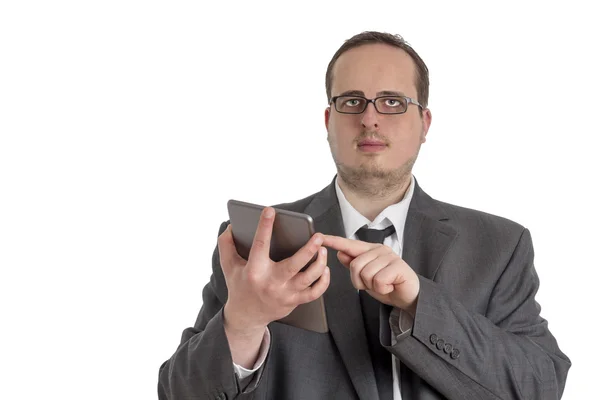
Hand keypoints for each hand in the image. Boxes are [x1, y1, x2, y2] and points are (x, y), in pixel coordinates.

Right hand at [218, 207, 330, 333]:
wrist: (246, 316)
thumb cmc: (239, 285)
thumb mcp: (228, 265)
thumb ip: (226, 244)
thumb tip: (231, 225)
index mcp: (254, 271)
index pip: (259, 245)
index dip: (264, 226)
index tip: (270, 210)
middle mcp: (271, 283)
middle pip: (294, 265)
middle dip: (308, 250)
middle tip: (318, 236)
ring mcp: (284, 294)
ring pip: (308, 278)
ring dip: (319, 263)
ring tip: (323, 248)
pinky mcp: (294, 301)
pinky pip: (314, 293)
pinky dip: (323, 281)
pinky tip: (325, 268)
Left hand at [322, 235, 419, 316]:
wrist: (409, 297)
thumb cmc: (388, 285)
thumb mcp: (366, 277)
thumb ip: (354, 265)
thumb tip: (340, 253)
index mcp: (370, 250)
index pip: (349, 244)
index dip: (334, 241)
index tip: (320, 237)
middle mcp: (380, 250)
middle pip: (355, 265)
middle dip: (361, 281)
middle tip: (374, 284)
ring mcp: (390, 257)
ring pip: (366, 274)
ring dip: (372, 286)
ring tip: (384, 284)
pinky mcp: (398, 266)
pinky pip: (378, 280)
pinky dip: (382, 289)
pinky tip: (391, 286)